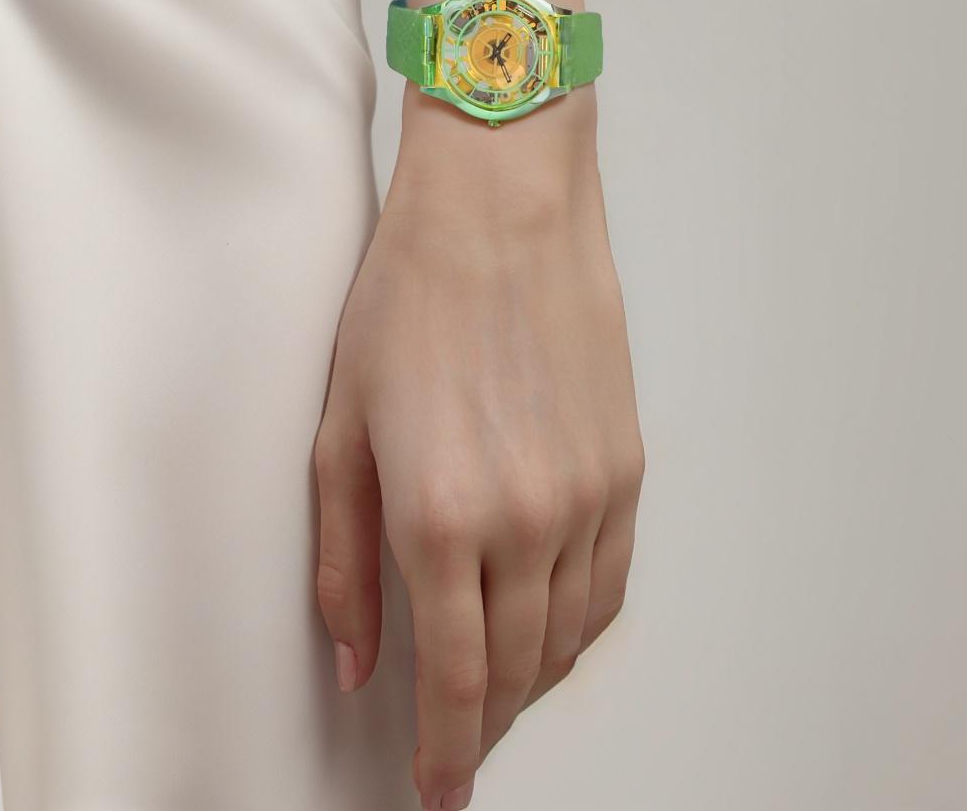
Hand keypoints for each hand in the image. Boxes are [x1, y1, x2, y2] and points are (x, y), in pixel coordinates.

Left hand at [314, 86, 644, 810]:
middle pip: (516, 669)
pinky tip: (552, 627)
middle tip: (458, 741)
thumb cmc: (410, 300)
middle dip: (483, 723)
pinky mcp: (625, 466)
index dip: (446, 751)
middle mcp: (528, 519)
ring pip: (570, 636)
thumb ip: (345, 558)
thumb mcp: (341, 428)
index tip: (437, 790)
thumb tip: (357, 658)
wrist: (501, 213)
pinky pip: (610, 581)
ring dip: (533, 681)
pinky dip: (579, 625)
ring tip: (498, 694)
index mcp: (441, 514)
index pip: (454, 679)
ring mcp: (589, 494)